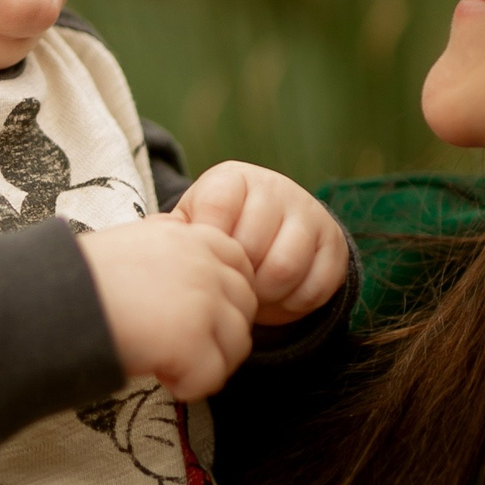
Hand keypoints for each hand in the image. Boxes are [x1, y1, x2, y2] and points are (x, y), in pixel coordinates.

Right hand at [79, 219, 260, 400]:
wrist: (54, 299)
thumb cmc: (82, 278)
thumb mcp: (136, 244)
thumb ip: (173, 254)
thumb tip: (195, 286)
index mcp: (192, 236)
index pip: (240, 264)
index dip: (224, 296)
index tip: (194, 315)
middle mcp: (205, 264)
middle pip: (244, 308)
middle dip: (220, 334)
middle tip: (181, 347)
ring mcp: (203, 301)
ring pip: (237, 346)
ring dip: (208, 362)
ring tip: (169, 364)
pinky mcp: (192, 340)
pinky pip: (212, 377)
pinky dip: (189, 386)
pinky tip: (161, 377)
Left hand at [169, 162, 348, 325]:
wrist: (271, 230)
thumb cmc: (219, 232)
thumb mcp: (193, 224)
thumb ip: (173, 231)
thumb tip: (149, 238)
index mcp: (233, 179)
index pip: (217, 209)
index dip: (209, 245)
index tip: (203, 261)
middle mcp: (276, 187)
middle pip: (252, 247)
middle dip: (236, 278)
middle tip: (228, 287)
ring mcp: (310, 213)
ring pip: (285, 269)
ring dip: (264, 296)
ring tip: (251, 295)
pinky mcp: (335, 244)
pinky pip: (315, 287)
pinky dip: (292, 305)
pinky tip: (277, 299)